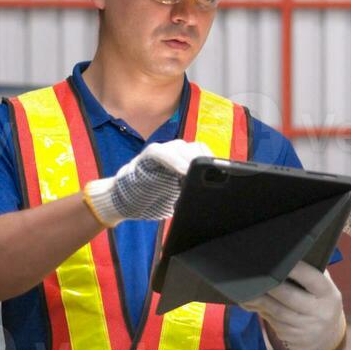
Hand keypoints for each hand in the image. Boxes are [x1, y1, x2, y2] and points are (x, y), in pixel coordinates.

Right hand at [83, 140, 213, 226]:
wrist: (124, 202)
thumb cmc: (153, 200)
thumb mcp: (178, 198)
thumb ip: (191, 192)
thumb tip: (213, 200)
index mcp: (185, 162)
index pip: (205, 155)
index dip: (215, 163)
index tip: (225, 175)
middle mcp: (175, 152)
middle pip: (196, 148)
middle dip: (206, 161)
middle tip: (215, 175)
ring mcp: (161, 151)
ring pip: (181, 147)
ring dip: (192, 160)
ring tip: (199, 173)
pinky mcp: (148, 155)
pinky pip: (161, 152)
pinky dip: (174, 160)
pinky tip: (183, 171)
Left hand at [246, 262, 345, 349]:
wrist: (327, 337)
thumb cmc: (321, 302)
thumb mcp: (324, 288)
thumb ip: (311, 273)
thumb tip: (287, 255)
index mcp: (328, 294)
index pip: (311, 278)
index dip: (295, 269)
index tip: (278, 259)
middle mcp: (319, 312)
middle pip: (289, 296)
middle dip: (270, 286)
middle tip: (256, 275)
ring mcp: (305, 327)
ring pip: (277, 312)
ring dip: (259, 300)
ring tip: (246, 290)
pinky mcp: (293, 338)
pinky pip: (273, 322)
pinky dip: (261, 312)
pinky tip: (252, 304)